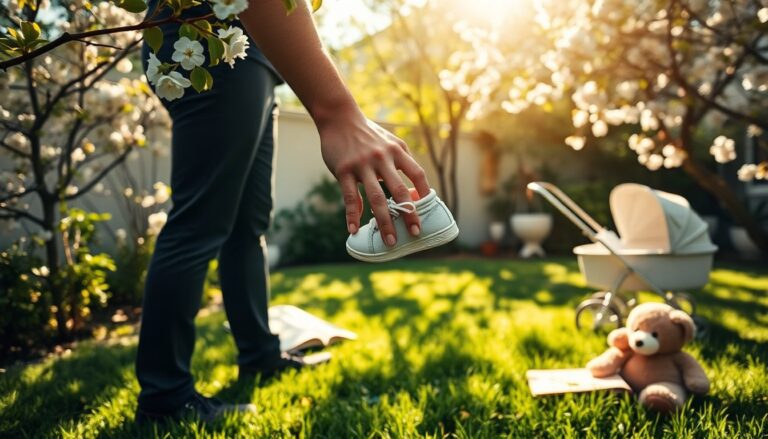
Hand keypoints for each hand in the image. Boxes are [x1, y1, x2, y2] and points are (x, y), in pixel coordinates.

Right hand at [318, 108, 429, 245]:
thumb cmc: (368, 134)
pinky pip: (349, 197)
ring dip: (384, 222)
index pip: (417, 173)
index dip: (425, 192)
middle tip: (415, 233)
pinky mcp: (344, 170)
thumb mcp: (390, 143)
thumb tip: (412, 193)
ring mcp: (362, 164)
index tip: (429, 209)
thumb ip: (401, 163)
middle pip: (399, 190)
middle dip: (409, 214)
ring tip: (389, 241)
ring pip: (376, 198)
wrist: (339, 118)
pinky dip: (352, 215)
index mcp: (397, 151)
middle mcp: (382, 158)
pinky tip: (354, 229)